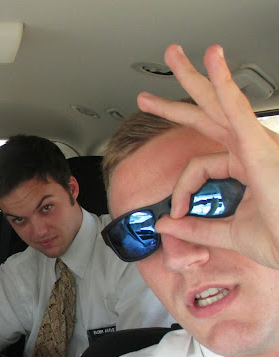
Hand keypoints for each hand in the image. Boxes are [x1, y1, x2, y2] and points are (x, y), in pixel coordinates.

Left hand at [138, 44, 278, 269]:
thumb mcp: (227, 233)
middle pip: (210, 112)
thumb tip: (163, 223)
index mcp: (247, 166)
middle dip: (185, 91)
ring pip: (219, 103)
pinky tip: (214, 64)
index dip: (181, 189)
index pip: (199, 165)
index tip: (175, 213)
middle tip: (166, 69)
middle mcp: (253, 149)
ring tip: (173, 55)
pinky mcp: (261, 147)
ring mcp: (259, 145)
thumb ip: (195, 227)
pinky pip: (238, 111)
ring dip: (194, 77)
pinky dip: (225, 87)